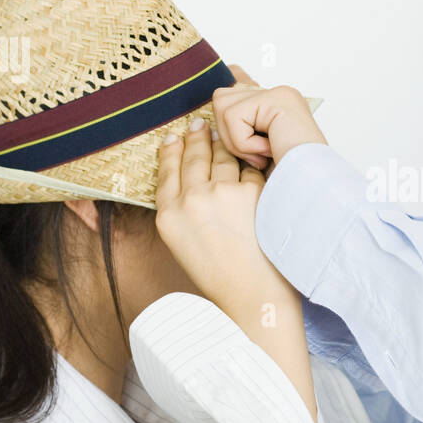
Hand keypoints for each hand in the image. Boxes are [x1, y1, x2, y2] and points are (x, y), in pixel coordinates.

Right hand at [154, 119, 298, 320]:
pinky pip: (251, 169)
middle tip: (202, 125)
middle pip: (194, 157)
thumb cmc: (222, 277)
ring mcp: (222, 194)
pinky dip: (254, 167)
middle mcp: (191, 201)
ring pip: (223, 157)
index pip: (167, 170)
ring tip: (228, 138)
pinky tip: (255, 161)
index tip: (175, 136)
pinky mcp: (251, 193)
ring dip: (227, 146)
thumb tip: (191, 179)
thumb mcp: (183, 245)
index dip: (172, 150)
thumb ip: (182, 212)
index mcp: (168, 216)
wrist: (252, 297)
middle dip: (199, 137)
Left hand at [210, 82, 326, 170]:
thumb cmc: (287, 180)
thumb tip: (204, 123)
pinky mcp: (276, 99)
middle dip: (228, 134)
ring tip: (263, 154)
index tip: (230, 79)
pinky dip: (245, 142)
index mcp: (275, 105)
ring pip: (223, 106)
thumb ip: (237, 134)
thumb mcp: (254, 156)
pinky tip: (269, 150)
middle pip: (222, 99)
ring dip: (236, 140)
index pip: (241, 78)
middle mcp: (278, 95)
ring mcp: (278, 94)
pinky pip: (234, 117)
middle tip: (256, 155)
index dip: (232, 82)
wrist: (310, 188)